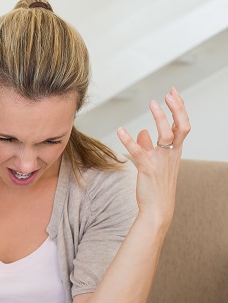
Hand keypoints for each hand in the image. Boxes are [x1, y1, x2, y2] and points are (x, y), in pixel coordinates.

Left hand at [116, 87, 190, 228]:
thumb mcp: (153, 163)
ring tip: (153, 104)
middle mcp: (171, 154)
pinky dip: (129, 140)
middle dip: (177, 109)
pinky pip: (139, 152)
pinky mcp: (148, 168)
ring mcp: (161, 161)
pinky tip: (120, 130)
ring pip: (166, 135)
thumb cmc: (155, 186)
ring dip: (160, 118)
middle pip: (181, 127)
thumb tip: (142, 132)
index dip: (179, 109)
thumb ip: (148, 146)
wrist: (157, 208)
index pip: (182, 125)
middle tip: (169, 94)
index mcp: (174, 151)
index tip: (173, 93)